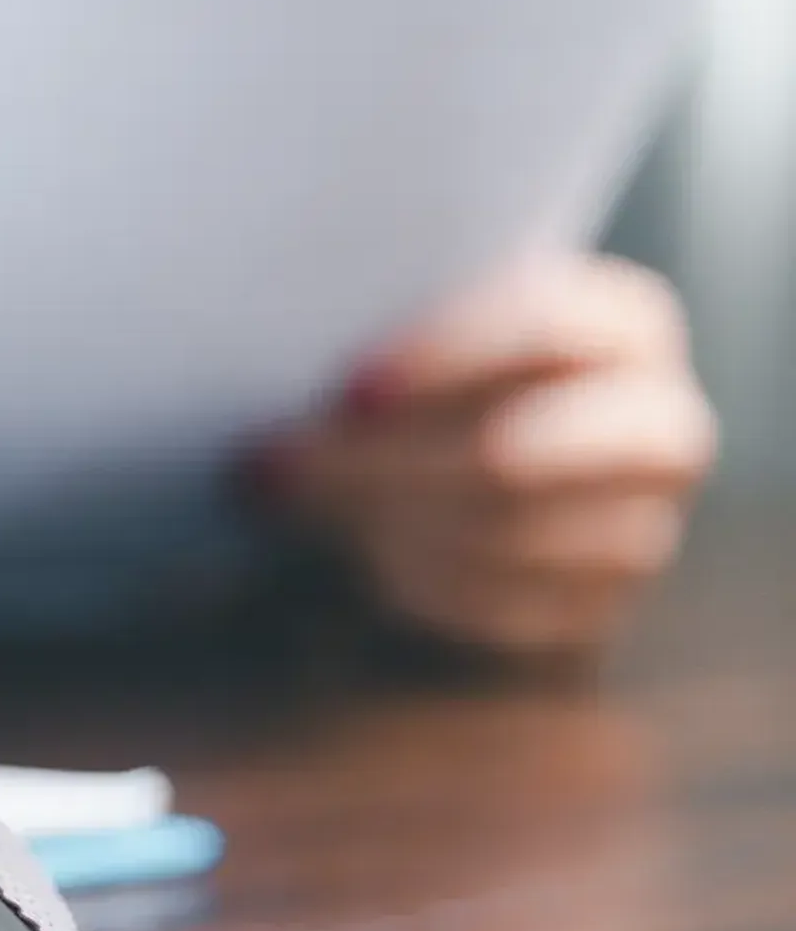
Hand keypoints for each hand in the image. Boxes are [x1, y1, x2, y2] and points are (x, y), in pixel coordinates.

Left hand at [266, 254, 715, 658]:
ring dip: (379, 524)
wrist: (470, 460)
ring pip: (501, 537)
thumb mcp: (421, 323)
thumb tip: (283, 354)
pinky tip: (361, 554)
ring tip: (298, 504)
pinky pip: (498, 609)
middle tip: (272, 466)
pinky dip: (414, 582)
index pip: (549, 332)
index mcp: (623, 325)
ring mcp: (642, 528)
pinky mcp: (600, 610)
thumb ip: (382, 321)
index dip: (442, 362)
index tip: (348, 393)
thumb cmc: (431, 369)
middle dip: (378, 466)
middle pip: (514, 456)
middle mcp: (658, 426)